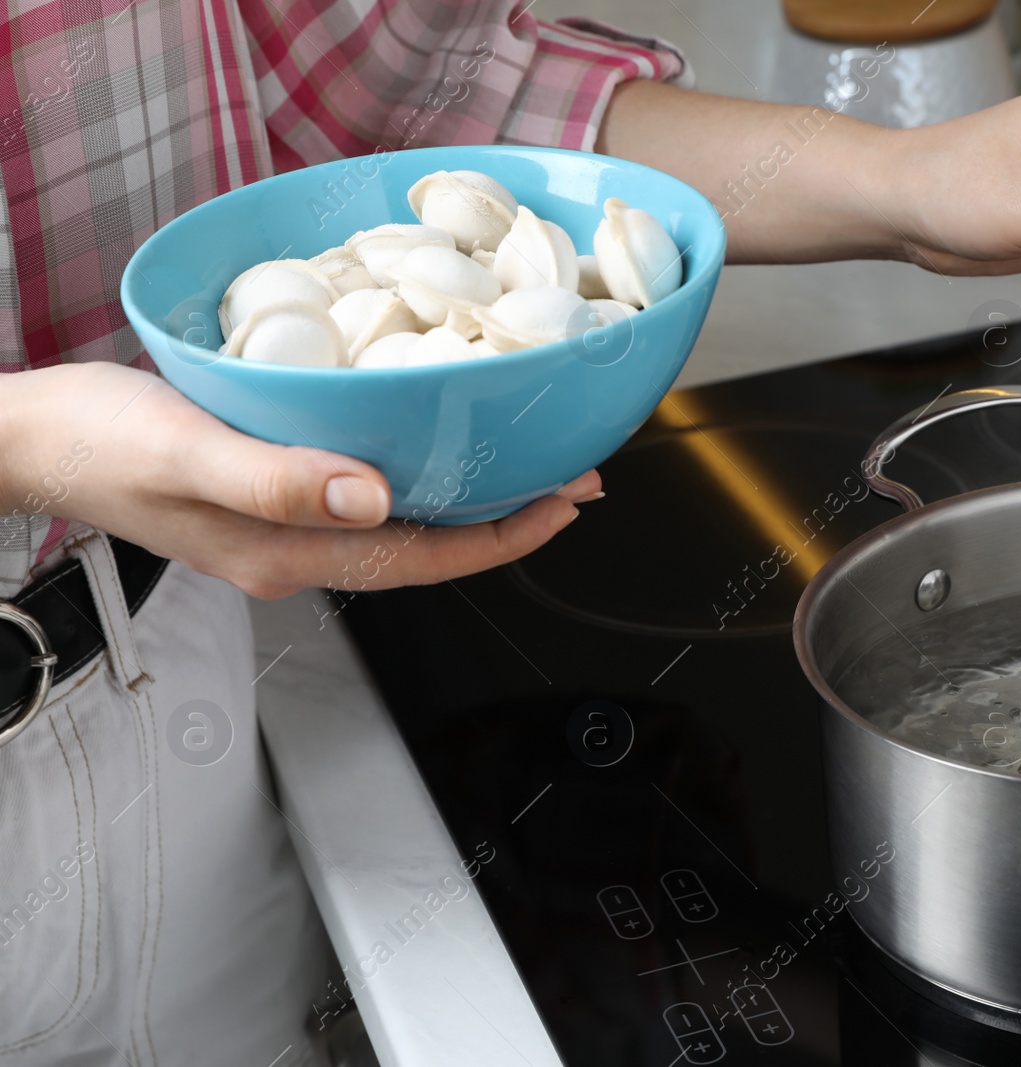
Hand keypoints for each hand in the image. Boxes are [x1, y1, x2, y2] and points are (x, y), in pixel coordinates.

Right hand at [0, 362, 597, 599]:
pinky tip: (433, 441)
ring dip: (467, 497)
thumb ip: (276, 480)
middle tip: (570, 474)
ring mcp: (283, 529)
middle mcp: (296, 551)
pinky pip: (365, 498)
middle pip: (427, 549)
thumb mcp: (186, 451)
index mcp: (287, 552)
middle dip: (505, 519)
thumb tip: (373, 501)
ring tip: (523, 459)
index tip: (563, 502)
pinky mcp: (270, 497)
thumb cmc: (95, 440)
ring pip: (402, 526)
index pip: (424, 561)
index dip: (503, 538)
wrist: (28, 438)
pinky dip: (417, 476)